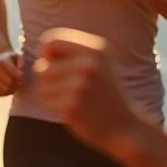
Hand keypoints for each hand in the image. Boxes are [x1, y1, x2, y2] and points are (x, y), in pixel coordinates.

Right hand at [0, 50, 23, 95]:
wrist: (0, 63)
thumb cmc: (11, 61)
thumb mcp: (18, 57)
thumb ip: (21, 62)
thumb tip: (20, 70)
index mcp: (2, 62)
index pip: (13, 72)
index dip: (20, 76)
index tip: (22, 75)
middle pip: (9, 82)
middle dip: (17, 84)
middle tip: (21, 82)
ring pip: (4, 89)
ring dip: (13, 89)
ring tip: (16, 86)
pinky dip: (6, 93)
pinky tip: (10, 89)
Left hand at [35, 27, 144, 154]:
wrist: (125, 127)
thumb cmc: (104, 93)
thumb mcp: (98, 62)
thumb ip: (73, 52)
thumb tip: (41, 49)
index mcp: (96, 48)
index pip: (51, 40)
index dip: (46, 54)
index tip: (54, 66)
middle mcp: (89, 64)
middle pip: (42, 65)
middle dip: (47, 78)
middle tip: (66, 89)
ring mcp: (80, 86)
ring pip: (41, 84)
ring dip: (49, 94)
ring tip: (70, 99)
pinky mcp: (72, 107)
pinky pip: (45, 101)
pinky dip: (53, 107)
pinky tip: (71, 111)